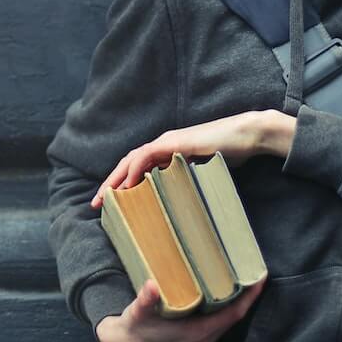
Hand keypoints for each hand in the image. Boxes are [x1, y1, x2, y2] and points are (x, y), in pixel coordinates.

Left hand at [92, 110, 295, 206]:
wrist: (245, 136)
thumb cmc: (228, 154)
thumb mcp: (202, 173)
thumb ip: (187, 181)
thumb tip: (178, 205)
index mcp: (167, 153)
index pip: (137, 168)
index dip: (121, 184)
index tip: (110, 203)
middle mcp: (163, 145)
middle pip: (128, 163)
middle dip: (111, 183)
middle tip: (97, 204)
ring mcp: (168, 142)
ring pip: (133, 159)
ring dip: (117, 177)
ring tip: (107, 196)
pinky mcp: (176, 143)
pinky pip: (149, 155)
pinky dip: (136, 168)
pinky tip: (129, 184)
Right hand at [95, 277, 266, 341]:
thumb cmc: (136, 329)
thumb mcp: (138, 314)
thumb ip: (145, 301)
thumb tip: (151, 286)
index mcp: (197, 333)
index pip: (232, 315)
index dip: (248, 298)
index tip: (259, 279)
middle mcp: (204, 339)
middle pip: (235, 316)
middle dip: (246, 295)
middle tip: (252, 269)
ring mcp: (201, 341)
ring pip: (228, 320)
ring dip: (237, 301)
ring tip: (242, 277)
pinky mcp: (197, 339)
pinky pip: (220, 322)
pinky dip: (226, 307)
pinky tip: (224, 292)